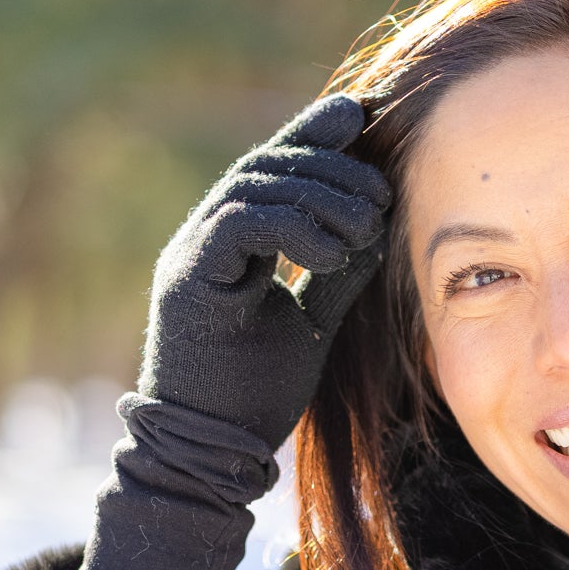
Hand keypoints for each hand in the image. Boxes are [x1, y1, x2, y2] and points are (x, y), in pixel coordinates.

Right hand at [137, 92, 391, 449]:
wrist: (209, 454)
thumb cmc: (253, 397)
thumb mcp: (311, 324)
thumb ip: (334, 274)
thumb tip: (375, 227)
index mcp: (229, 244)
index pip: (272, 170)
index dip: (313, 135)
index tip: (362, 114)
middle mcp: (203, 239)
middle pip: (265, 167)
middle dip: (330, 166)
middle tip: (381, 190)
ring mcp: (189, 256)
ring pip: (253, 188)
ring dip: (321, 198)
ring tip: (369, 225)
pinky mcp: (187, 281)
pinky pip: (240, 224)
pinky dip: (294, 230)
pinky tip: (335, 254)